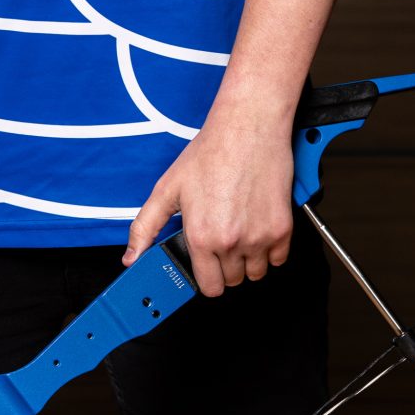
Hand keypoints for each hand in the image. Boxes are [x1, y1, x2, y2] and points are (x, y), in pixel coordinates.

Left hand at [122, 103, 294, 297]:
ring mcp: (260, 237)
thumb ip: (145, 227)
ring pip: (257, 273)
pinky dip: (271, 249)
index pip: (208, 286)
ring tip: (240, 231)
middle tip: (221, 238)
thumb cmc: (212, 152)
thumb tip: (132, 257)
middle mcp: (231, 241)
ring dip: (249, 260)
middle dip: (225, 267)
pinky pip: (279, 258)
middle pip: (232, 281)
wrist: (248, 128)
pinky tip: (257, 226)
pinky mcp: (282, 228)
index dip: (206, 277)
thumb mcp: (168, 188)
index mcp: (201, 236)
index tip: (206, 266)